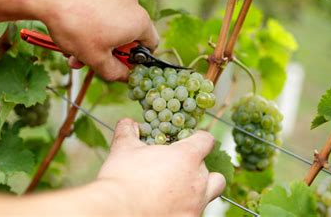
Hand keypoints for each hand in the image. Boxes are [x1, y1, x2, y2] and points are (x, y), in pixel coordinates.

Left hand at [35, 0, 158, 80]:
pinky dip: (91, 25)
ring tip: (74, 53)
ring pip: (112, 26)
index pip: (151, 46)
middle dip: (110, 53)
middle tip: (92, 63)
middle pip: (128, 36)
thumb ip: (116, 73)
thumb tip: (124, 76)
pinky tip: (72, 33)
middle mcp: (133, 5)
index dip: (137, 61)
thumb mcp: (97, 59)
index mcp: (139, 22)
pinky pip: (102, 12)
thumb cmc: (76, 27)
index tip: (120, 68)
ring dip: (97, 42)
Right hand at [96, 119, 225, 215]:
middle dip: (198, 168)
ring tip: (179, 190)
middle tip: (180, 169)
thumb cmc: (122, 178)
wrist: (118, 213)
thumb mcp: (123, 149)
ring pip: (211, 193)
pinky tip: (167, 207)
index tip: (189, 141)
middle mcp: (198, 181)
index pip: (206, 141)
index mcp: (187, 157)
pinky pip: (194, 211)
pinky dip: (185, 208)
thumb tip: (128, 123)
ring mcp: (197, 204)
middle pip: (212, 171)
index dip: (198, 138)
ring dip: (200, 189)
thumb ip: (129, 132)